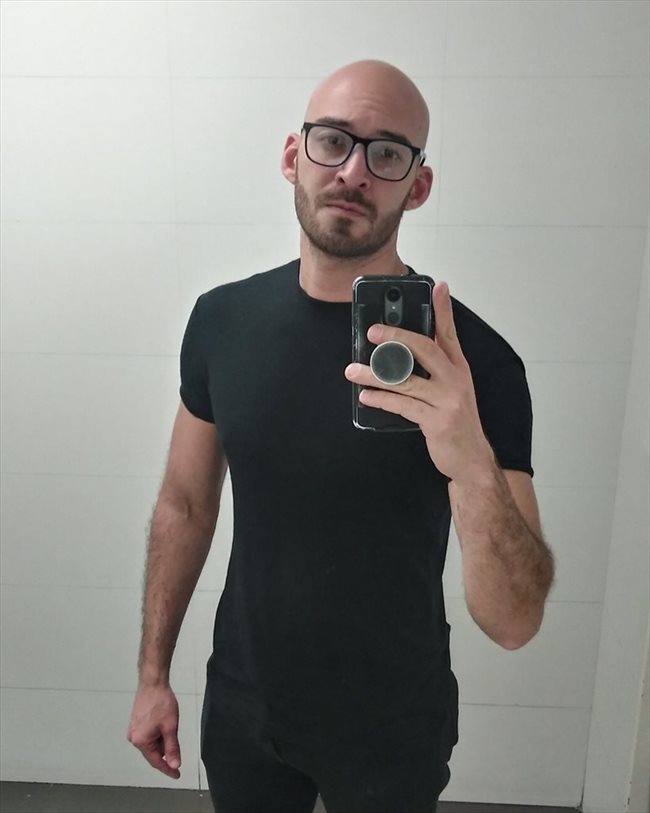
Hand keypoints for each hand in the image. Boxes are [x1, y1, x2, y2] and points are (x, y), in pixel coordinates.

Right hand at [127, 683, 180, 778]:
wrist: (153, 683)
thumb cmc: (160, 701)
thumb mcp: (170, 728)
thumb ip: (172, 748)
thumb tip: (174, 764)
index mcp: (141, 741)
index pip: (156, 762)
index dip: (168, 769)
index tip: (177, 774)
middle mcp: (134, 737)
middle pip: (154, 752)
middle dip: (166, 748)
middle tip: (176, 737)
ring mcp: (134, 729)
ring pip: (153, 742)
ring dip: (163, 739)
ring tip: (170, 723)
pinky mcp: (137, 722)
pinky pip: (149, 734)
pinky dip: (159, 733)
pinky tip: (165, 722)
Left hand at [344, 280, 493, 482]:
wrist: (471, 459)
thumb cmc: (455, 421)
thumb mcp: (451, 390)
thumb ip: (434, 370)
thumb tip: (403, 352)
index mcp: (458, 368)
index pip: (449, 333)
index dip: (443, 309)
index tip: (438, 286)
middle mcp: (455, 379)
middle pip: (424, 348)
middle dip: (396, 336)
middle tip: (373, 331)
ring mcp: (447, 400)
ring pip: (405, 380)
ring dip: (375, 374)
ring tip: (353, 371)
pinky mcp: (436, 420)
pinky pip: (402, 405)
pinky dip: (381, 400)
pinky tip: (366, 397)